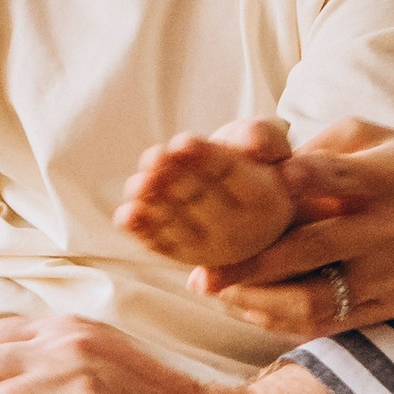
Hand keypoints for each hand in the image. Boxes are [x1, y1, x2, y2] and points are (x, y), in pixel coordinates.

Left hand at [114, 117, 294, 274]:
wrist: (242, 201)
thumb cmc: (252, 163)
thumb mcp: (268, 142)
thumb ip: (264, 139)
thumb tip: (254, 145)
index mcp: (266, 201)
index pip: (233, 176)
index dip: (207, 158)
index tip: (182, 142)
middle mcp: (241, 232)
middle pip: (204, 200)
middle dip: (177, 177)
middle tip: (156, 157)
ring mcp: (209, 248)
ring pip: (180, 226)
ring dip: (156, 204)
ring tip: (140, 183)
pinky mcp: (182, 255)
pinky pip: (160, 244)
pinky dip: (141, 231)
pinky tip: (126, 215)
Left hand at [200, 103, 393, 339]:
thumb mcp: (365, 137)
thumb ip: (314, 155)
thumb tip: (252, 176)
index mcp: (390, 176)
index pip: (339, 177)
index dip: (301, 180)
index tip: (258, 187)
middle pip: (317, 249)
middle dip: (253, 265)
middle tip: (203, 276)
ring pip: (321, 299)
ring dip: (262, 303)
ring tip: (220, 297)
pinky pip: (335, 322)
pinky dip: (287, 320)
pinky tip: (252, 310)